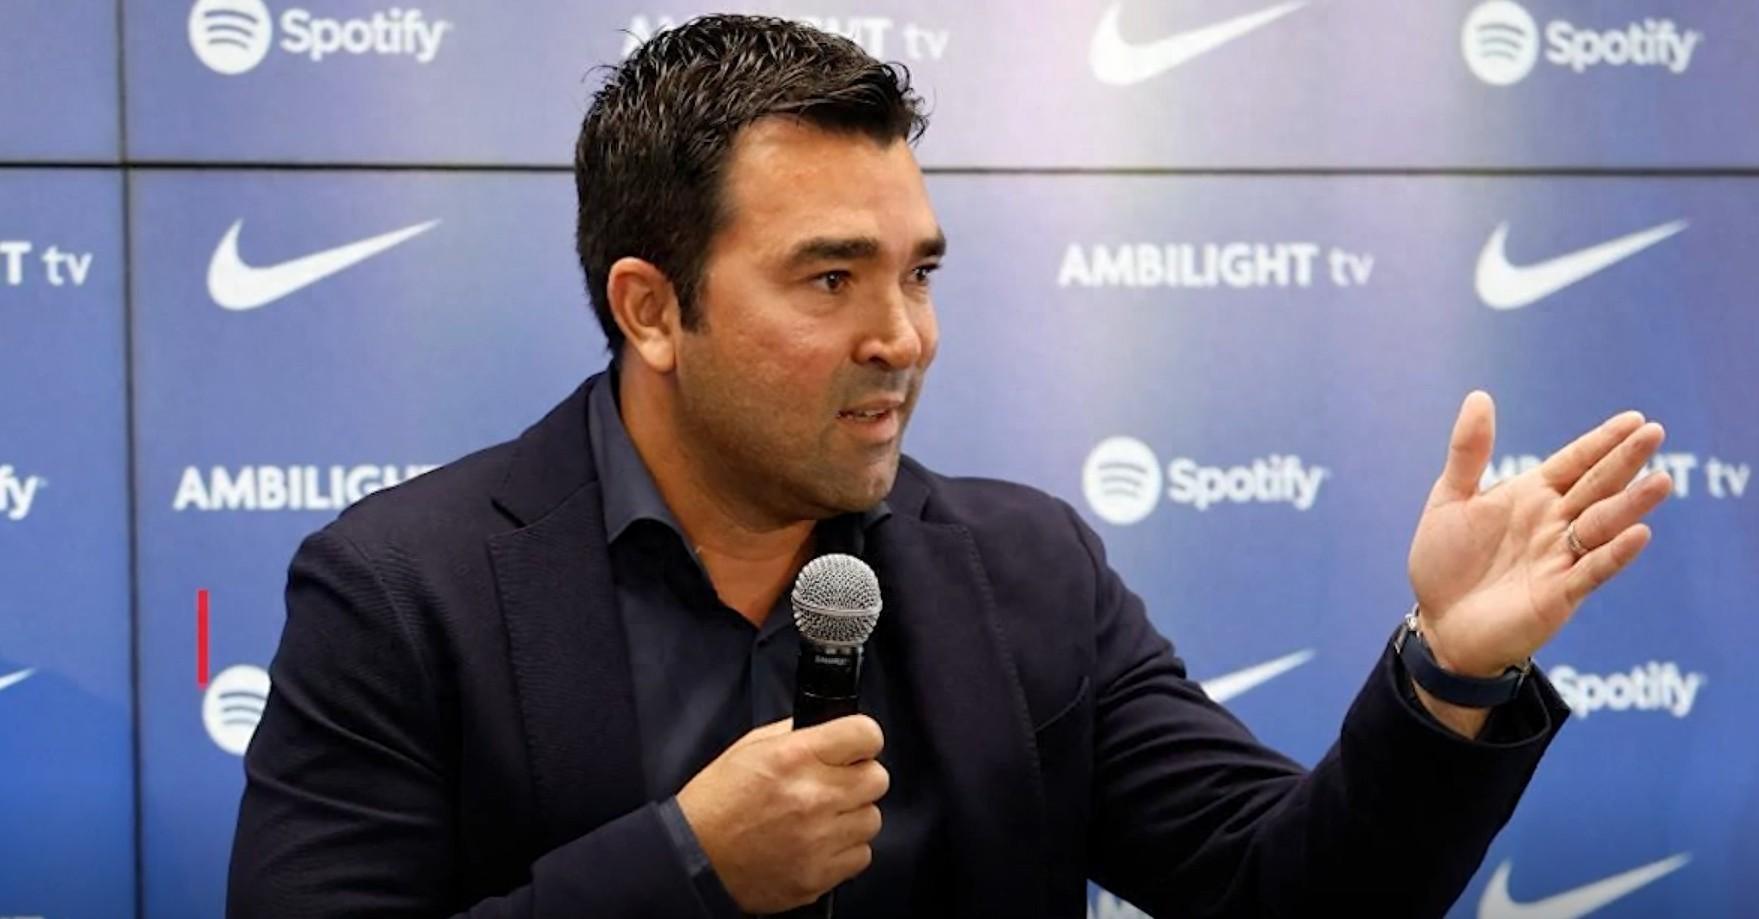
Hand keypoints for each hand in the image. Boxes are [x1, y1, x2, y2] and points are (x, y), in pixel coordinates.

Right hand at [674, 714, 887, 913]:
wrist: (695, 859)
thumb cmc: (716, 803)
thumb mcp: (749, 748)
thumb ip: (796, 734)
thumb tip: (831, 729)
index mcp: (794, 758)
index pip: (866, 734)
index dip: (862, 739)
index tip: (855, 747)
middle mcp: (812, 797)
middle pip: (877, 778)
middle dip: (859, 777)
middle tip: (835, 784)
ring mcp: (818, 839)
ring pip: (872, 819)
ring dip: (852, 815)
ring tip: (822, 817)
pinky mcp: (819, 874)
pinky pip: (861, 855)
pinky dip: (845, 849)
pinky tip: (819, 843)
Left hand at [1406, 391, 1671, 679]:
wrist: (1439, 623)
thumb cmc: (1445, 562)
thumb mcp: (1450, 499)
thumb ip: (1469, 452)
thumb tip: (1480, 396)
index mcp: (1531, 496)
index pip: (1575, 463)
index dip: (1602, 442)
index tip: (1635, 419)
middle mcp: (1553, 523)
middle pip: (1596, 486)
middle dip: (1624, 461)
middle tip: (1655, 432)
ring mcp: (1560, 558)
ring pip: (1602, 525)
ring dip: (1631, 504)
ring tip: (1661, 480)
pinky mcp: (1559, 594)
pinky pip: (1592, 570)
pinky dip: (1614, 553)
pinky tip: (1638, 533)